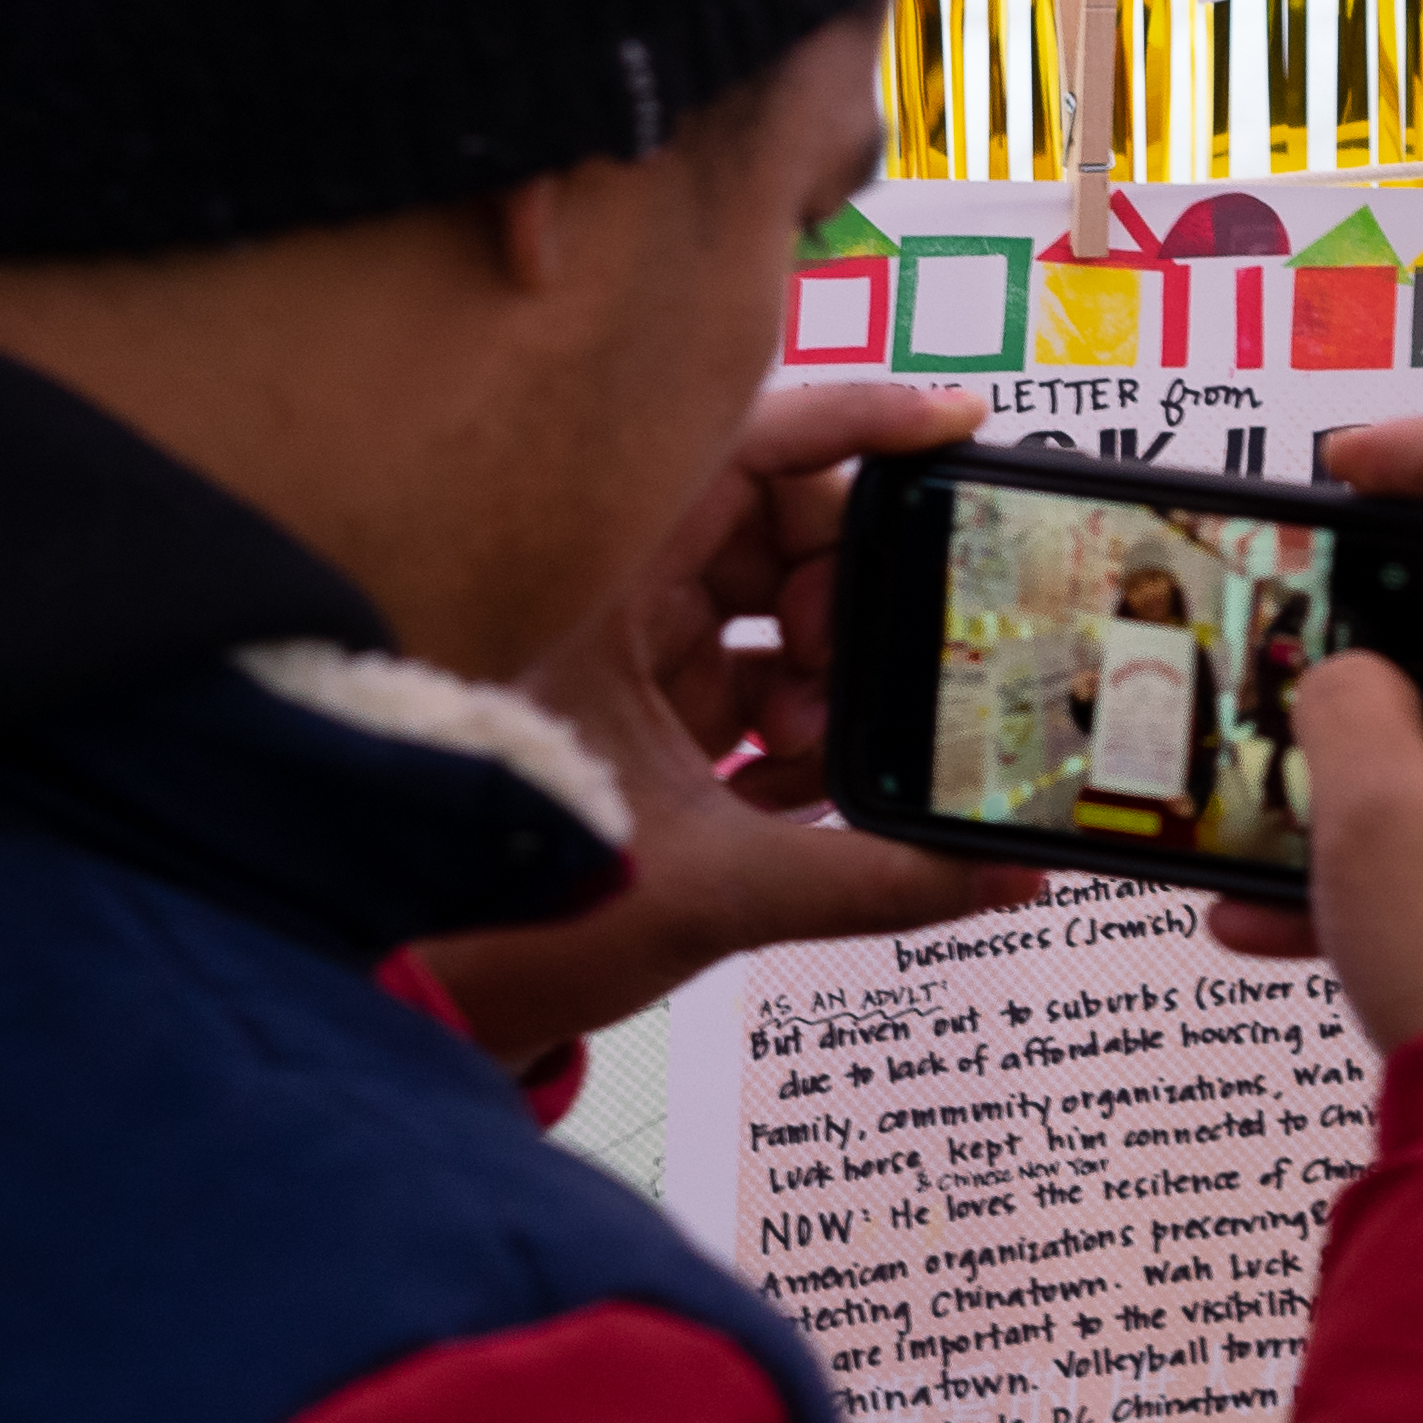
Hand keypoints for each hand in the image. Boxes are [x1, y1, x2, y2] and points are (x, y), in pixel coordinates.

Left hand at [412, 381, 1040, 1069]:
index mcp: (601, 588)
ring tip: (819, 753)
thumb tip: (1013, 871)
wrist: (408, 1001)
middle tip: (884, 658)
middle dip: (853, 590)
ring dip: (828, 675)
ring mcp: (623, 657)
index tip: (959, 432)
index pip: (751, 448)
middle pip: (777, 527)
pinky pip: (749, 684)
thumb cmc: (504, 920)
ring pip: (769, 612)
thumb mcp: (711, 893)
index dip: (862, 422)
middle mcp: (611, 600)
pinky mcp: (635, 717)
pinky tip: (802, 795)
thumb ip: (879, 881)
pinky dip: (796, 730)